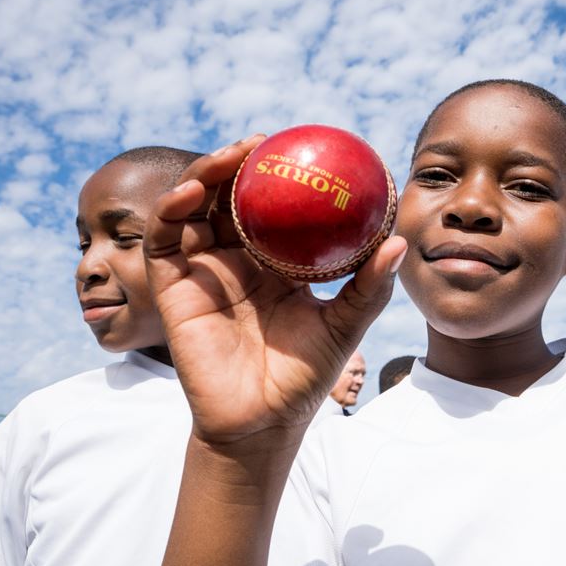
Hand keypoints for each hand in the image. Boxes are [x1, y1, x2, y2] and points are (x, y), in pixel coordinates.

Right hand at [144, 136, 407, 448]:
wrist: (260, 422)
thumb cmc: (305, 377)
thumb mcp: (345, 326)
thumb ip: (370, 287)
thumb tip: (400, 242)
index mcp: (277, 263)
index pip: (276, 207)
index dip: (282, 176)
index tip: (304, 150)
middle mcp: (237, 259)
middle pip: (232, 196)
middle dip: (241, 162)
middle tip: (263, 143)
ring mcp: (203, 269)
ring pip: (196, 206)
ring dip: (206, 173)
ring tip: (231, 157)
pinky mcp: (172, 285)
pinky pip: (165, 236)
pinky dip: (172, 207)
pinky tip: (192, 193)